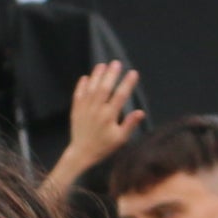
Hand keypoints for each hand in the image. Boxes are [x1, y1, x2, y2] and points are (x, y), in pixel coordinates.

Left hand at [49, 59, 145, 186]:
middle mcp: (96, 110)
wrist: (81, 153)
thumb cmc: (104, 146)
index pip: (120, 96)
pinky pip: (78, 95)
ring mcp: (85, 109)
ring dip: (97, 76)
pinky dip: (82, 86)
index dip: (127, 83)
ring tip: (102, 65)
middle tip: (116, 63)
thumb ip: (130, 124)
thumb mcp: (120, 139)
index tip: (133, 73)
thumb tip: (140, 112)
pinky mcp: (76, 110)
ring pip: (91, 89)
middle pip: (104, 88)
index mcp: (109, 116)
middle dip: (111, 75)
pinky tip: (86, 77)